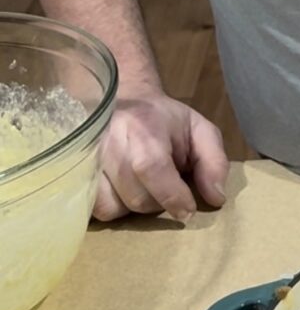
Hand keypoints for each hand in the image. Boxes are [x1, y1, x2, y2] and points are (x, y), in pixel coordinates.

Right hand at [94, 91, 229, 222]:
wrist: (124, 99)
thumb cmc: (164, 120)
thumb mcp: (199, 130)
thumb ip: (214, 162)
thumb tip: (216, 199)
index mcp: (144, 127)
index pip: (152, 168)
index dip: (172, 197)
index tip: (188, 210)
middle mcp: (110, 142)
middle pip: (136, 196)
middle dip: (159, 204)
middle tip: (167, 189)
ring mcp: (87, 158)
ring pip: (112, 207)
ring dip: (133, 208)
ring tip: (143, 189)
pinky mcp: (74, 173)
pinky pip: (93, 209)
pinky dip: (113, 207)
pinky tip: (123, 192)